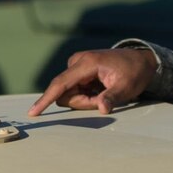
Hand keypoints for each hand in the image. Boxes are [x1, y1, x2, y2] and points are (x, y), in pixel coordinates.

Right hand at [29, 47, 159, 115]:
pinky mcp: (78, 71)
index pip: (60, 83)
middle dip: (81, 102)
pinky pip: (73, 90)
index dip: (46, 99)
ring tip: (103, 93)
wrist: (140, 60)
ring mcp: (76, 66)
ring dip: (84, 99)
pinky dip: (85, 95)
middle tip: (103, 99)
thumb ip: (112, 97)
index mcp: (87, 63)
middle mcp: (77, 62)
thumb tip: (102, 109)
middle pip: (64, 93)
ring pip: (68, 93)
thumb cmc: (134, 72)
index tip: (33, 112)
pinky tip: (99, 89)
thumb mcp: (127, 87)